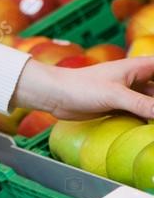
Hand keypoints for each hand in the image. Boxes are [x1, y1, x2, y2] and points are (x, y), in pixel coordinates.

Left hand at [11, 56, 153, 120]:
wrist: (54, 95)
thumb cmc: (80, 87)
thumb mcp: (116, 95)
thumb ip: (144, 104)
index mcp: (135, 67)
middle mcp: (134, 79)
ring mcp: (127, 93)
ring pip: (152, 102)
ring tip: (153, 124)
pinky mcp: (119, 106)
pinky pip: (142, 112)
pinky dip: (149, 119)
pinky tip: (150, 129)